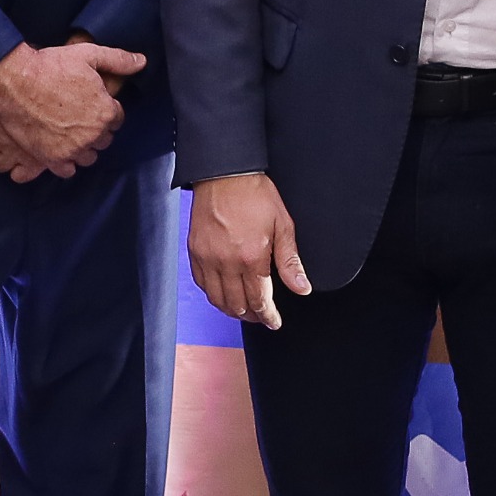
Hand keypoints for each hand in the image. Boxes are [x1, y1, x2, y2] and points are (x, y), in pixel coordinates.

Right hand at [0, 38, 142, 175]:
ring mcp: (73, 149)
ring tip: (70, 134)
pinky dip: (66, 163)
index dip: (106, 110)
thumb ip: (118, 60)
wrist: (15, 80)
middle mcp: (93, 134)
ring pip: (88, 157)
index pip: (117, 120)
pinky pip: (68, 170)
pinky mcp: (52, 158)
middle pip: (104, 140)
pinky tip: (60, 149)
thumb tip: (141, 62)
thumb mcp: (88, 54)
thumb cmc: (50, 66)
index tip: (92, 104)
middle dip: (95, 130)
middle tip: (78, 117)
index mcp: (106, 112)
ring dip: (83, 148)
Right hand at [188, 173, 310, 328]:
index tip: (274, 322)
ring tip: (244, 310)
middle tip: (262, 317)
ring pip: (217, 299)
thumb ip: (290, 261)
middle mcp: (226, 262)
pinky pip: (202, 284)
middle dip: (252, 316)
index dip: (268, 317)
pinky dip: (213, 294)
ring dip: (232, 310)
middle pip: (238, 305)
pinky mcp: (194, 251)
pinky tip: (223, 293)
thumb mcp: (283, 225)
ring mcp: (207, 258)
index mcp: (251, 257)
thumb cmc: (255, 194)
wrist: (224, 173)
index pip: (260, 300)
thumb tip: (301, 288)